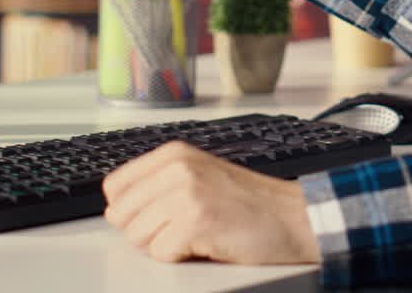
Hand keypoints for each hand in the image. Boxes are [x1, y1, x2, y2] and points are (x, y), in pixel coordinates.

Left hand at [103, 141, 321, 264]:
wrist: (295, 217)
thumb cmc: (252, 203)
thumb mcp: (200, 175)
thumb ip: (159, 183)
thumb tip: (116, 207)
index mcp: (173, 154)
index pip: (116, 187)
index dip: (131, 211)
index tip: (155, 216)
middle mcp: (177, 168)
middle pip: (122, 215)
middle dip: (147, 230)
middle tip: (180, 228)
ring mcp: (185, 194)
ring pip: (138, 237)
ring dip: (165, 244)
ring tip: (197, 233)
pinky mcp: (195, 222)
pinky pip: (161, 253)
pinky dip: (181, 257)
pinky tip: (207, 243)